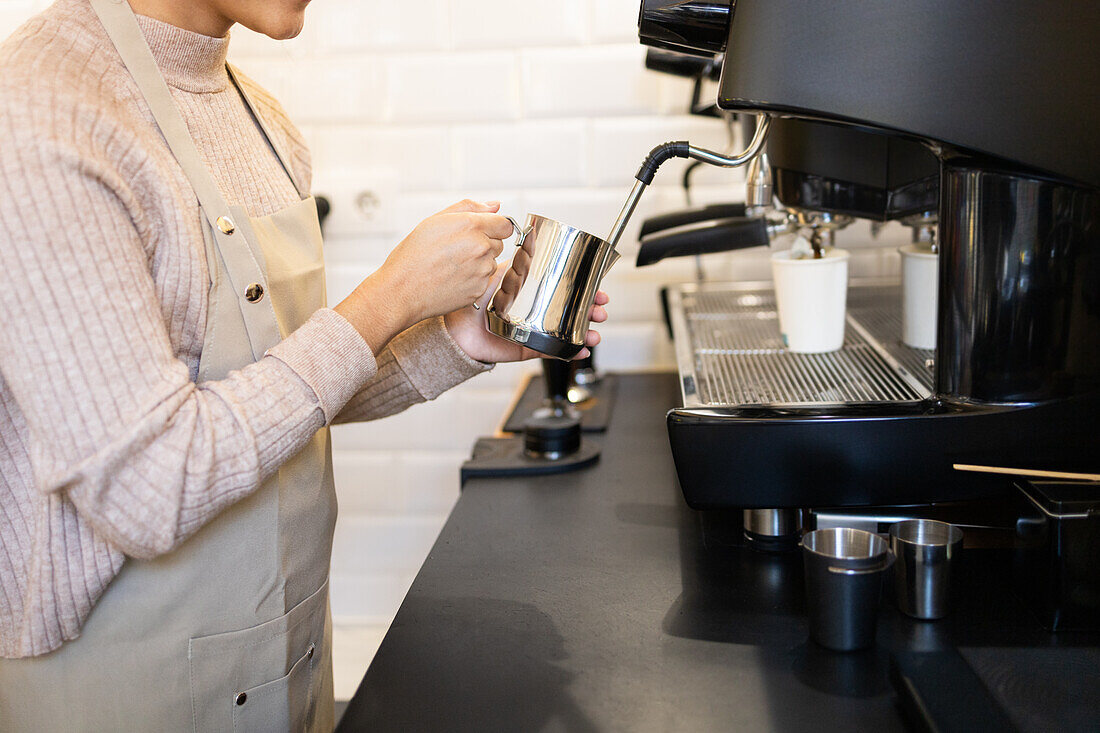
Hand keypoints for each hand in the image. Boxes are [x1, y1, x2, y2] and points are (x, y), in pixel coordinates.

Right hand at [334, 200, 513, 352]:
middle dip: (484, 244)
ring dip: (479, 262)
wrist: (402, 290)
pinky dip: (473, 279)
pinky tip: (453, 278)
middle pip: (499, 243)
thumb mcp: (435, 220)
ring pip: (491, 262)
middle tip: (457, 250)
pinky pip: (484, 280)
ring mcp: (482, 270)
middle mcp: (481, 247)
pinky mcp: (479, 289)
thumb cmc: (413, 255)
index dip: (494, 227)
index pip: (506, 224)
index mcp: (471, 226)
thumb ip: (469, 208)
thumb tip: (495, 205)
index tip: (481, 232)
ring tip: (452, 265)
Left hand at [444, 262, 609, 363]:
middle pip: (572, 311)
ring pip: (567, 333)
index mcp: (531, 291)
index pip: (564, 288)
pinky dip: (569, 353)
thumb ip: (512, 258)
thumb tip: (527, 233)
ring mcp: (534, 331)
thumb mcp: (496, 273)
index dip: (584, 289)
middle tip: (600, 309)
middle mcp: (536, 311)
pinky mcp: (528, 349)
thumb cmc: (472, 300)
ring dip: (585, 332)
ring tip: (594, 332)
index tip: (597, 287)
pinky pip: (552, 352)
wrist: (456, 329)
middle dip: (591, 310)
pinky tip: (581, 350)